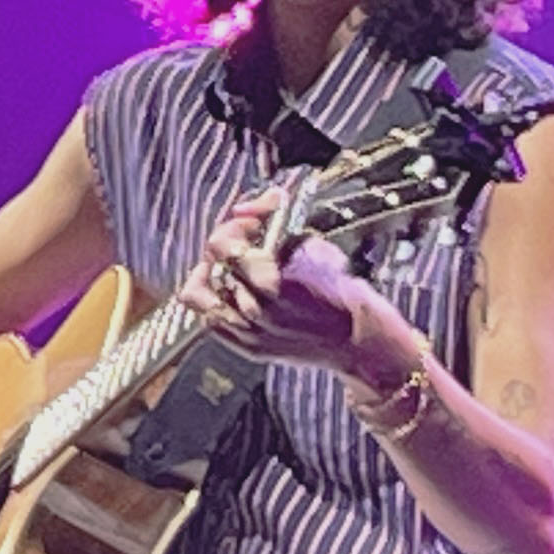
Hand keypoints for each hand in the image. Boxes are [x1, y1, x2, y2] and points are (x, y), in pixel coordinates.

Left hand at [177, 188, 389, 375]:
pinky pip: (210, 321)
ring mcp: (246, 332)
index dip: (233, 226)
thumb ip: (272, 223)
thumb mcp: (311, 245)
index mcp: (268, 281)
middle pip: (211, 266)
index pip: (221, 245)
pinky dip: (215, 302)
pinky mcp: (246, 347)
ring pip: (199, 296)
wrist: (355, 338)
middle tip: (244, 240)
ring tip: (232, 268)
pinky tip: (234, 292)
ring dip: (214, 274)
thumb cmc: (338, 288)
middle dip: (227, 245)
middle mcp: (251, 310)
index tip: (250, 222)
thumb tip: (244, 206)